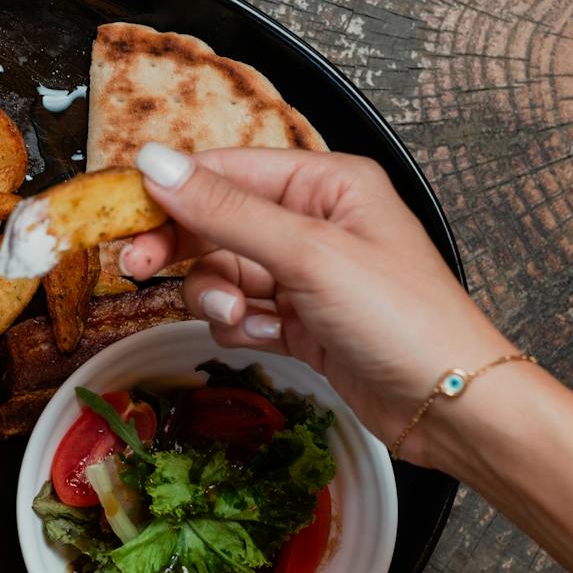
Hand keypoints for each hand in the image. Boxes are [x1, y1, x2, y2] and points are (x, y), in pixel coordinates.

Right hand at [123, 144, 513, 463]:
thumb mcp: (308, 254)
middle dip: (183, 248)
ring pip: (223, 272)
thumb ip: (226, 211)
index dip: (171, 190)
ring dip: (215, 296)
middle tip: (140, 268)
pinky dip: (238, 325)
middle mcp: (315, 222)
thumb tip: (156, 165)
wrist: (449, 407)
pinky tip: (259, 336)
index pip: (227, 170)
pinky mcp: (301, 322)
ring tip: (238, 316)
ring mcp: (307, 275)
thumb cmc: (403, 319)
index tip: (122, 214)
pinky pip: (242, 311)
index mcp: (327, 183)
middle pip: (217, 221)